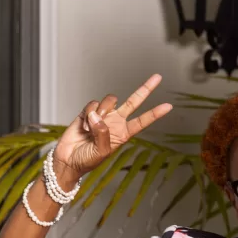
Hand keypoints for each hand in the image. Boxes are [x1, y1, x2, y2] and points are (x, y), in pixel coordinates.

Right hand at [52, 75, 168, 181]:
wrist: (68, 159)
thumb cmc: (88, 159)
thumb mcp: (101, 152)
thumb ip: (103, 133)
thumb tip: (99, 116)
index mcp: (124, 133)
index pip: (143, 121)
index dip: (155, 113)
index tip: (169, 106)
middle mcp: (116, 121)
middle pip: (133, 101)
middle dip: (145, 89)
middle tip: (158, 77)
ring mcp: (103, 115)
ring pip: (110, 101)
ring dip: (101, 112)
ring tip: (92, 128)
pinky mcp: (87, 112)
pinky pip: (93, 104)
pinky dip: (88, 114)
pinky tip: (84, 127)